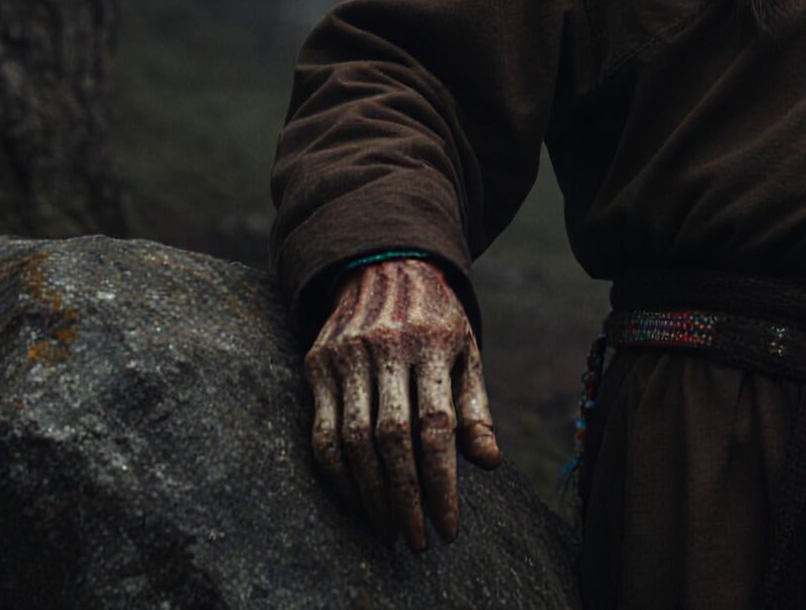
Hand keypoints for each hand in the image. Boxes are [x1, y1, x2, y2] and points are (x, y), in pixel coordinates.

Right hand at [304, 257, 505, 550]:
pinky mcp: (316, 364)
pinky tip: (355, 499)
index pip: (437, 427)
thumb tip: (489, 464)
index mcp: (432, 343)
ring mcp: (345, 355)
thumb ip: (475, 408)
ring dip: (370, 494)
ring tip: (390, 529)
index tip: (448, 529)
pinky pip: (319, 431)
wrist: (383, 264)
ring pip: (352, 439)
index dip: (442, 483)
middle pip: (392, 438)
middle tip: (416, 541)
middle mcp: (385, 348)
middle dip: (405, 498)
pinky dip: (335, 473)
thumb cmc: (437, 319)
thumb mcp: (466, 351)